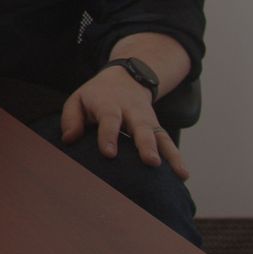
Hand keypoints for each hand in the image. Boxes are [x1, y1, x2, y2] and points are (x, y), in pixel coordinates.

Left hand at [60, 66, 187, 179]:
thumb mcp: (78, 99)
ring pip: (160, 135)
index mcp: (109, 104)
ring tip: (179, 173)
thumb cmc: (97, 96)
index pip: (109, 119)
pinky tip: (183, 175)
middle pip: (141, 127)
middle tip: (151, 161)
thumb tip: (69, 139)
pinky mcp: (157, 128)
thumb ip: (71, 118)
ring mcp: (147, 120)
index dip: (109, 135)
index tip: (109, 154)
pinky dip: (177, 157)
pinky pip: (168, 142)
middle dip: (146, 144)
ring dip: (169, 154)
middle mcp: (132, 112)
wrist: (126, 78)